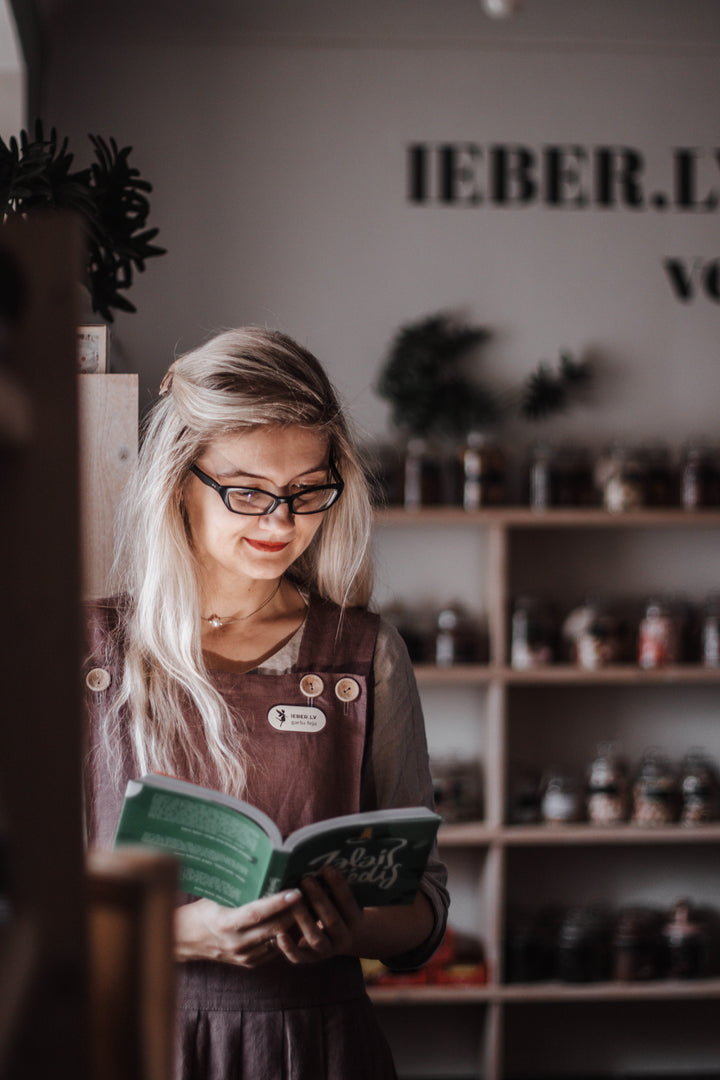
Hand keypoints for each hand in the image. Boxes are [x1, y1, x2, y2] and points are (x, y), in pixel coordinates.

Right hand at [174, 888, 302, 967]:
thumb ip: (239, 888)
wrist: (187, 941)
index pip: (257, 913)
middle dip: (296, 912)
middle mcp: (236, 944)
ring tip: (313, 906)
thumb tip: (263, 864)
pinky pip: (276, 948)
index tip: (296, 891)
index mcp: (225, 924)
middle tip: (314, 894)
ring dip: (296, 924)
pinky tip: (301, 921)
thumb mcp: (217, 896)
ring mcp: (244, 956)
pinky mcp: (251, 963)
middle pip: (274, 928)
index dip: (278, 903)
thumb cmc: (203, 909)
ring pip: (279, 940)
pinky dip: (289, 935)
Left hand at [275, 867, 363, 964]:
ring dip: (304, 918)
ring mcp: (327, 951)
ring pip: (315, 938)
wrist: (340, 938)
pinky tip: (279, 934)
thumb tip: (324, 860)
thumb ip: (335, 888)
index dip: (339, 886)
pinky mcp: (311, 959)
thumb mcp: (343, 901)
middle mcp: (344, 938)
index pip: (348, 903)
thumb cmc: (338, 909)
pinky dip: (289, 948)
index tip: (328, 868)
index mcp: (355, 921)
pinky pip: (300, 957)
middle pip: (331, 920)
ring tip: (293, 900)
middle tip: (306, 880)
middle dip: (319, 899)